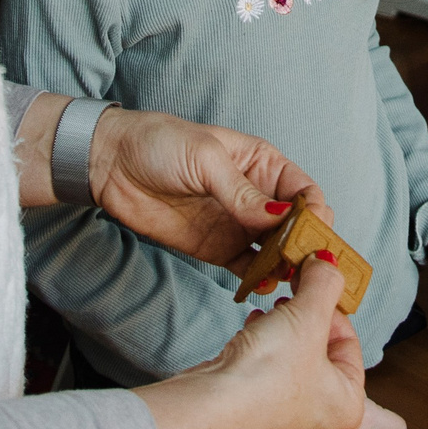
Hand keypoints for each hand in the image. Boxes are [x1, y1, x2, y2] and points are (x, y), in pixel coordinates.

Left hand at [89, 107, 328, 272]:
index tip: (314, 233)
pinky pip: (247, 268)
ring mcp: (237, 225)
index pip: (305, 191)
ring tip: (286, 279)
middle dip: (306, 245)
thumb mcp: (205, 158)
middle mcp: (256, 196)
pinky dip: (259, 278)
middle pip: (297, 226)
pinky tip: (263, 285)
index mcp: (262, 164)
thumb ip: (241, 192)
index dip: (316, 213)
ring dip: (285, 265)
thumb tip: (281, 215)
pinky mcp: (216, 249)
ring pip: (276, 251)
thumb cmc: (159, 143)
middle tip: (305, 266)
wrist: (111, 164)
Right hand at [138, 251, 366, 428]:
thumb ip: (324, 283)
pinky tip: (251, 332)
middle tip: (291, 299)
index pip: (349, 343)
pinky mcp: (252, 420)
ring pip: (291, 363)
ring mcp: (284, 426)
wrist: (208, 409)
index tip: (313, 286)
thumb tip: (329, 263)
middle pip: (320, 353)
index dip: (330, 308)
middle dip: (303, 319)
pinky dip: (261, 351)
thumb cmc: (266, 375)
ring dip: (280, 332)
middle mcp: (321, 424)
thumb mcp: (308, 314)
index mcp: (347, 407)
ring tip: (269, 314)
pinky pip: (266, 377)